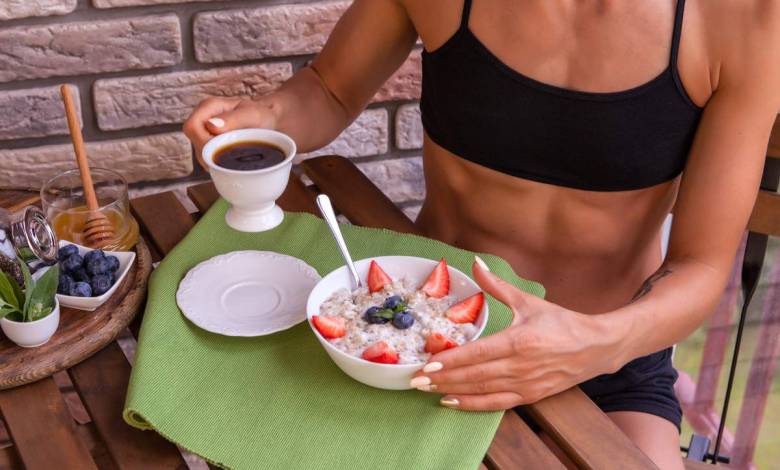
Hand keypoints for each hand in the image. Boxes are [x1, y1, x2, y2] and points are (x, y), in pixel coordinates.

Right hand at [183, 97, 279, 168]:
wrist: (269, 123)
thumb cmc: (261, 115)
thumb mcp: (252, 114)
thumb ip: (232, 119)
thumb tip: (211, 125)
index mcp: (208, 107)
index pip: (192, 127)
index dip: (204, 141)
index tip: (225, 146)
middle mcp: (203, 121)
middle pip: (196, 144)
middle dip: (214, 153)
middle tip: (237, 153)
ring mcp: (204, 136)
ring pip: (201, 156)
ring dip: (218, 161)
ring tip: (238, 155)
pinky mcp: (210, 148)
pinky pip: (209, 162)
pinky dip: (221, 165)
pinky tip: (235, 161)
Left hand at [411, 257, 621, 410]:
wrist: (597, 347)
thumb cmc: (562, 322)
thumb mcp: (528, 301)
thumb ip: (497, 286)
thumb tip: (476, 262)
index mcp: (519, 341)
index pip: (478, 353)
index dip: (451, 360)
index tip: (428, 362)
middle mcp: (520, 366)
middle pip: (474, 375)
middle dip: (443, 377)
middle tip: (415, 379)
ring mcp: (525, 384)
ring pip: (481, 390)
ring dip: (452, 390)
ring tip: (426, 389)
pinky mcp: (530, 396)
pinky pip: (496, 404)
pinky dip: (472, 404)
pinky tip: (451, 401)